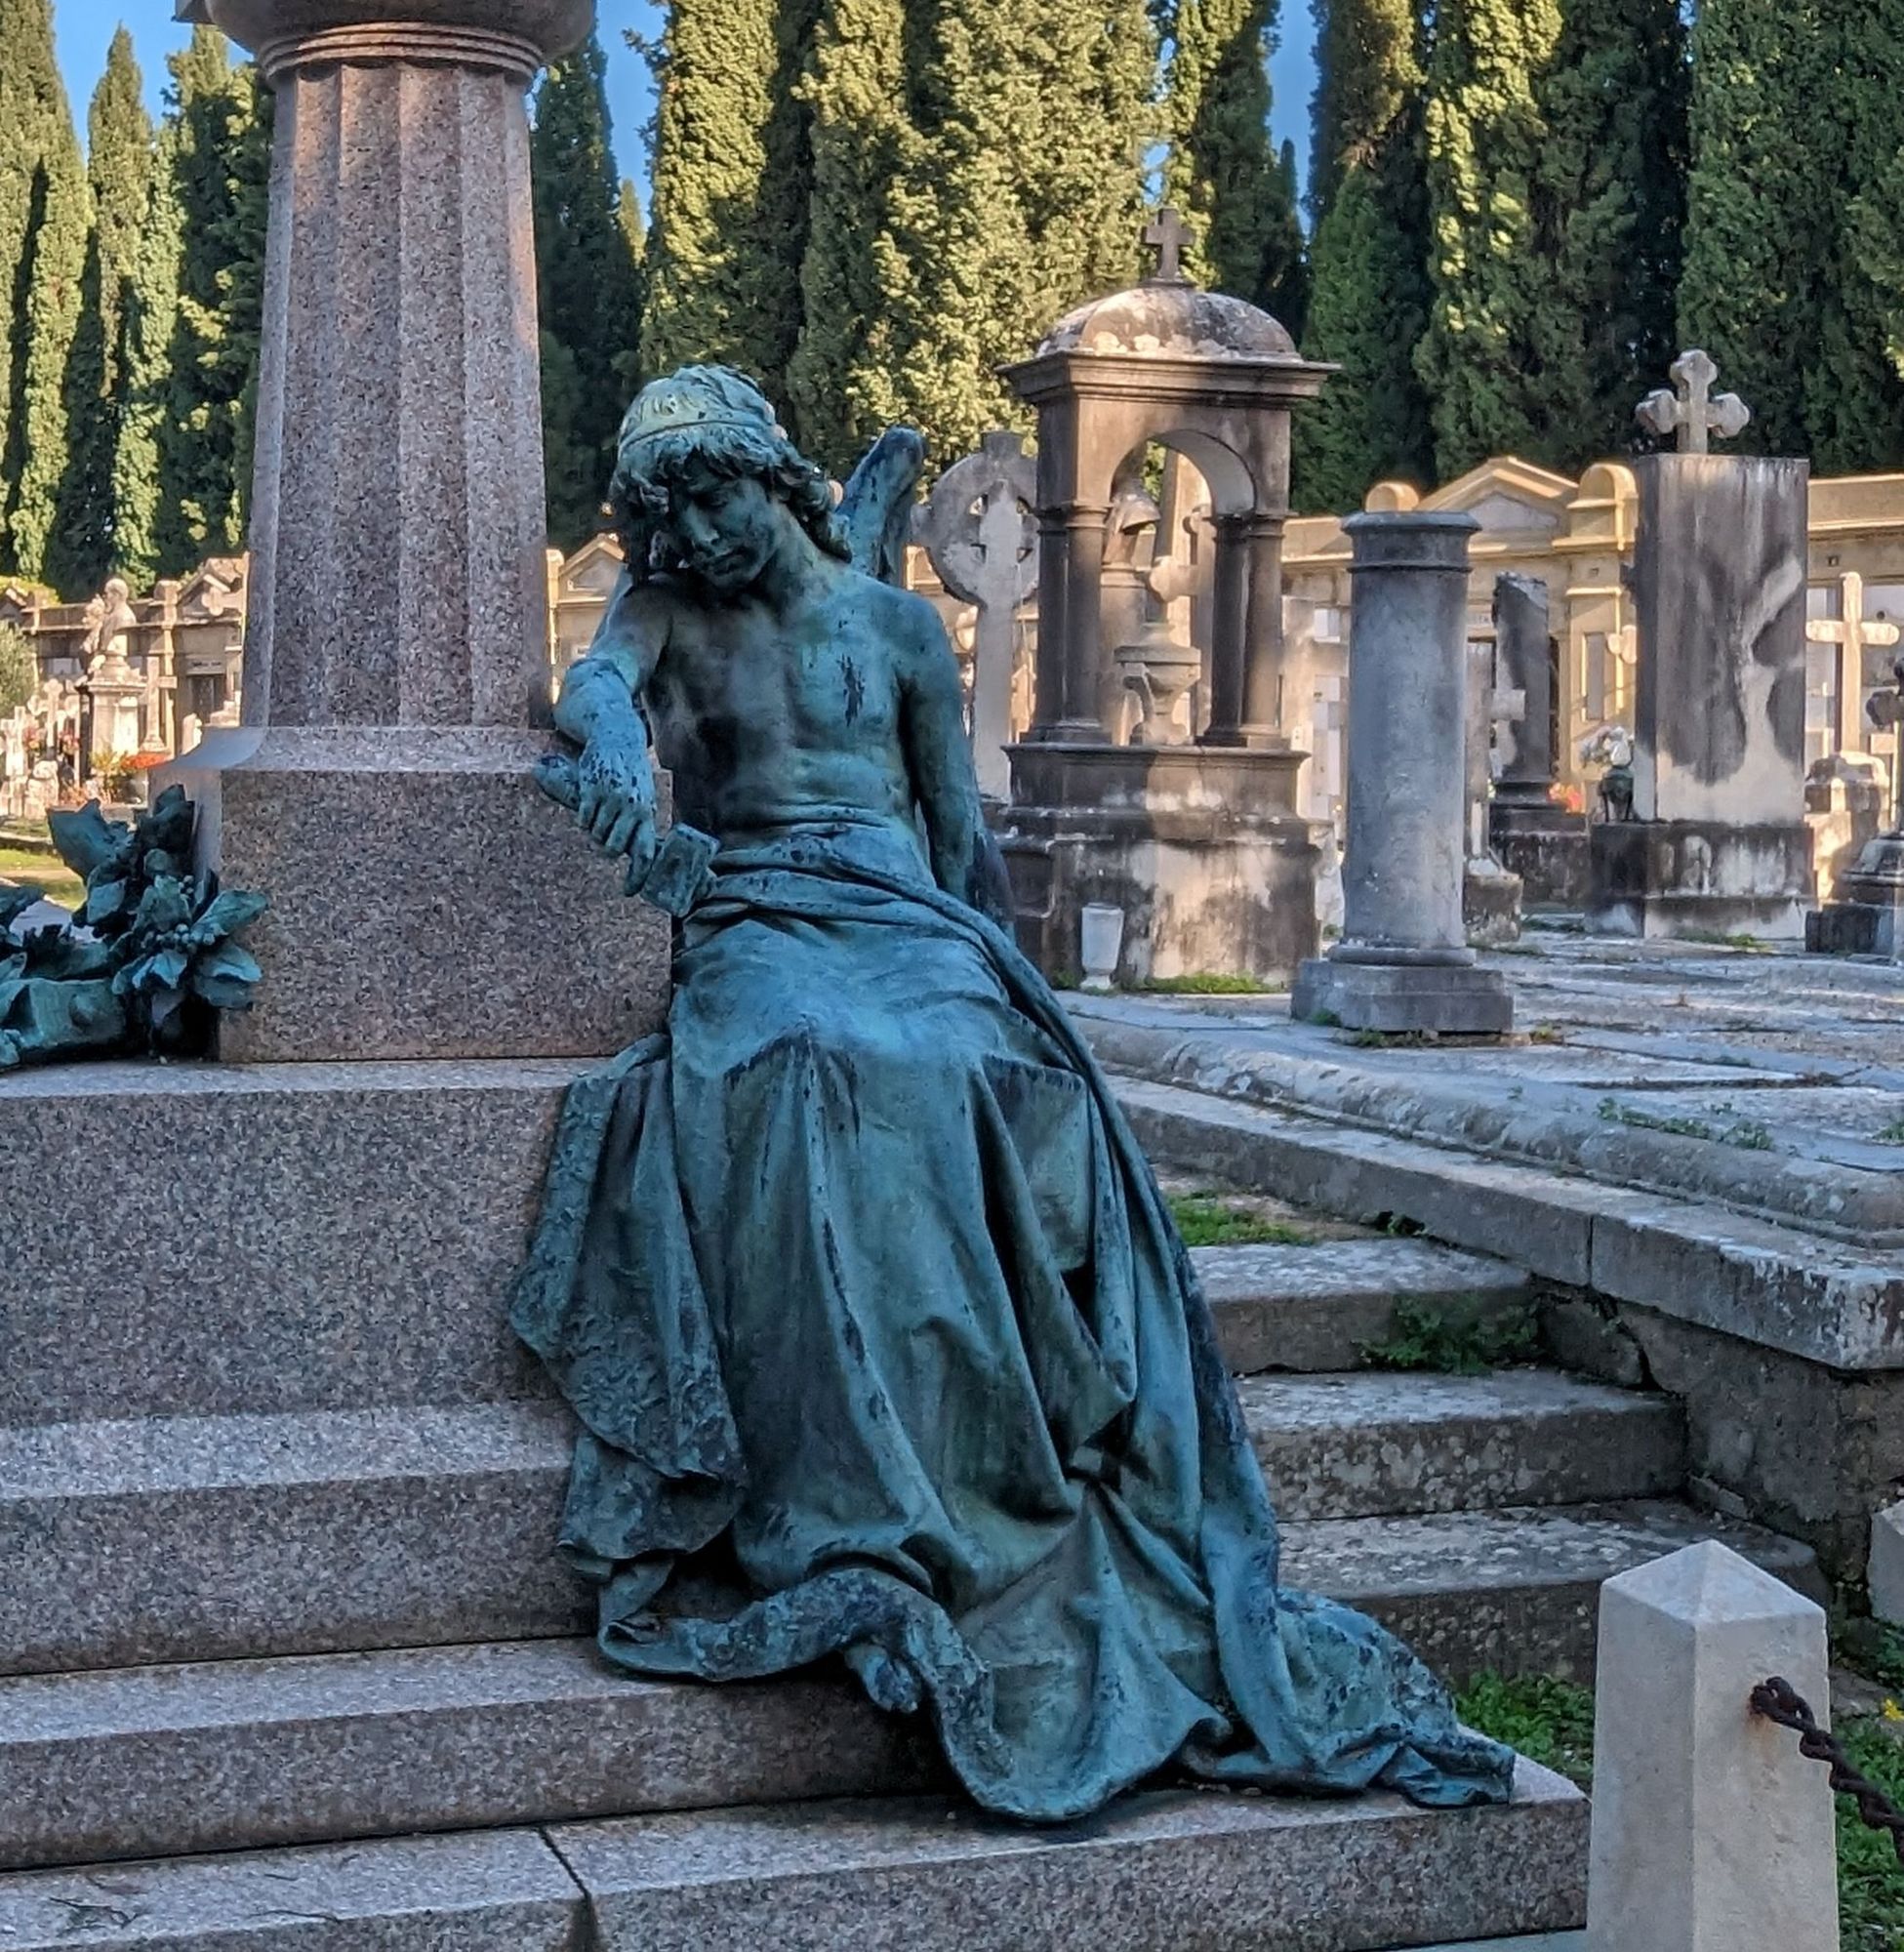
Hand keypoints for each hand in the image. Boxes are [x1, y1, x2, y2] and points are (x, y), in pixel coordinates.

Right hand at [574, 732, 656, 880]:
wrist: (617, 738)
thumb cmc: (632, 774)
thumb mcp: (644, 796)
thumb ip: (641, 823)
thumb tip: (639, 857)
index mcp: (647, 813)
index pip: (645, 852)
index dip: (637, 875)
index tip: (628, 891)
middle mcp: (632, 808)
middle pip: (612, 849)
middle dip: (606, 848)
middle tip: (604, 839)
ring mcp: (611, 799)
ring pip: (595, 834)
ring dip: (594, 830)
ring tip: (601, 812)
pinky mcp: (592, 790)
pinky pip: (583, 819)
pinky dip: (584, 817)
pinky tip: (591, 802)